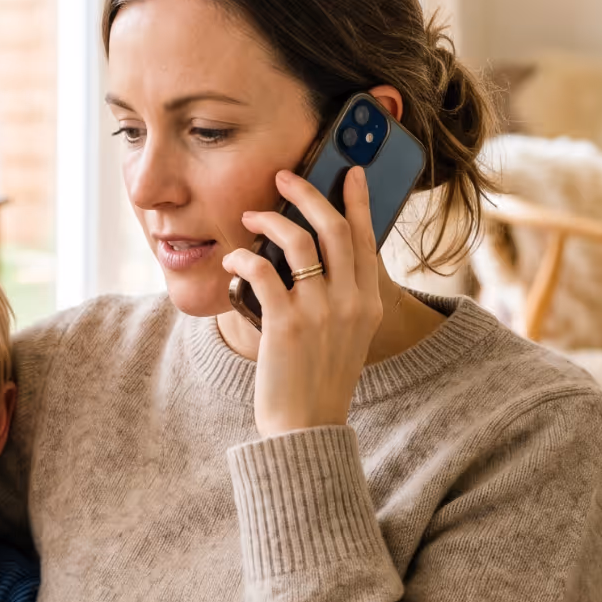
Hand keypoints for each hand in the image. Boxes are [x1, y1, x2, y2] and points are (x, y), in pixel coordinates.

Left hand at [224, 165, 383, 435]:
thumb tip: (315, 257)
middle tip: (284, 177)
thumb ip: (342, 299)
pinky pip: (262, 271)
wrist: (306, 429)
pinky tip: (233, 258)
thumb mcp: (347, 338)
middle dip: (308, 194)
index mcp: (368, 305)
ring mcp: (319, 313)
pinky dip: (244, 257)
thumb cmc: (318, 382)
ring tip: (250, 216)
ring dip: (270, 220)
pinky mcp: (285, 325)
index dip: (356, 201)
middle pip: (334, 229)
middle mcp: (350, 303)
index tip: (349, 172)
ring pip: (299, 242)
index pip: (366, 239)